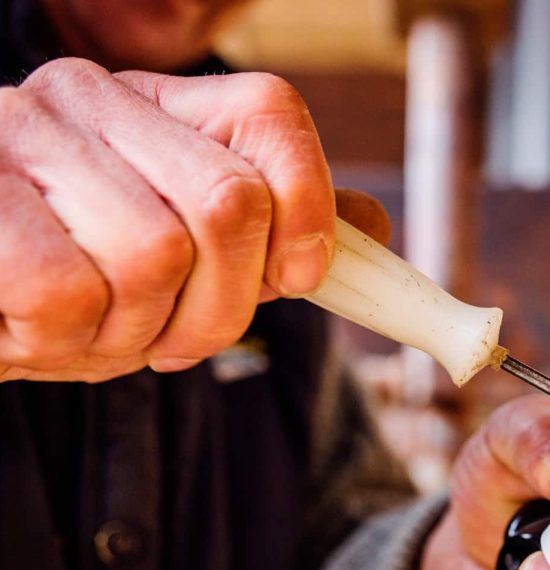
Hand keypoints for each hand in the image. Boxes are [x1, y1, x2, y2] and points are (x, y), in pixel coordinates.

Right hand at [0, 58, 347, 381]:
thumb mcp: (188, 262)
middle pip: (230, 203)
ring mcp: (21, 136)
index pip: (272, 113)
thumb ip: (270, 239)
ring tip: (90, 330)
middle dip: (220, 308)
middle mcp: (91, 101)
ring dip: (132, 332)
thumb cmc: (77, 286)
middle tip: (171, 339)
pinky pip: (66, 292)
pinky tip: (36, 330)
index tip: (297, 279)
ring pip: (154, 256)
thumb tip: (368, 227)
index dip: (306, 205)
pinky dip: (64, 340)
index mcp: (158, 111)